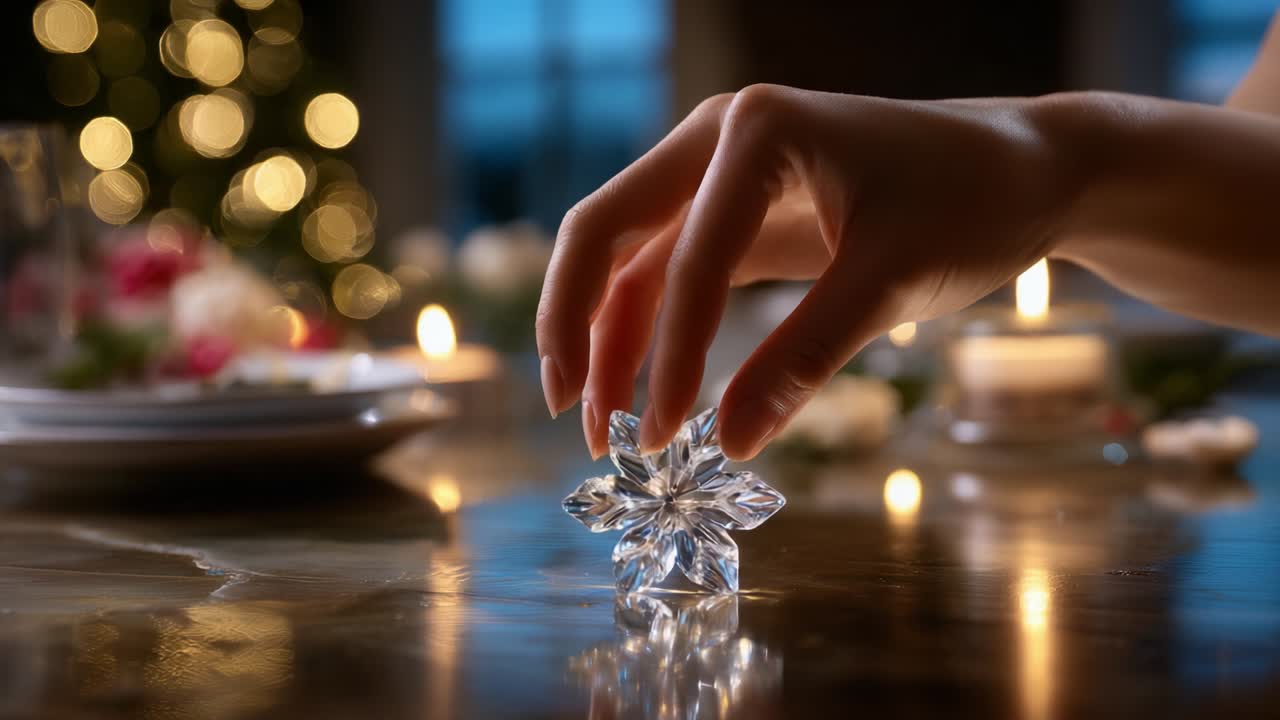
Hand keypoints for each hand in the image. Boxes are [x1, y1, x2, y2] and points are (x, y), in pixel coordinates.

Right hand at [537, 84, 1083, 459]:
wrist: (1025, 170)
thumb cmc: (972, 204)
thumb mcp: (893, 282)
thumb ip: (806, 357)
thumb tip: (733, 445)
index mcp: (754, 132)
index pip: (687, 255)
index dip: (670, 352)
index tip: (668, 435)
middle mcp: (717, 140)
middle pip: (605, 230)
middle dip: (577, 324)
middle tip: (569, 414)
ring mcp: (721, 175)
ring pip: (630, 258)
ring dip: (606, 337)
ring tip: (606, 428)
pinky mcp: (737, 214)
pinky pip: (670, 272)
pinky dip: (650, 331)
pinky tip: (646, 391)